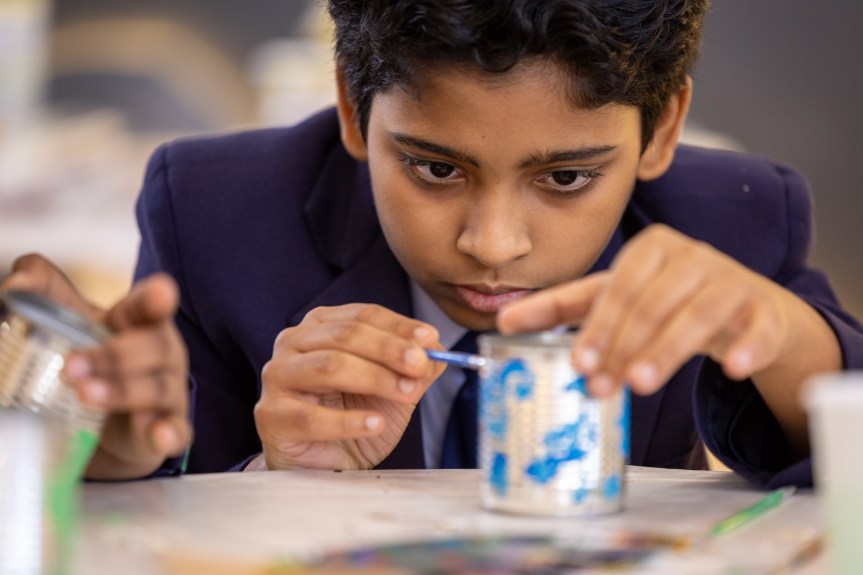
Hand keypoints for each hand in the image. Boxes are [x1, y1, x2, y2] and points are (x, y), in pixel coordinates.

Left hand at [2, 254, 190, 478]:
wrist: (101, 422)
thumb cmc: (89, 361)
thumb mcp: (63, 320)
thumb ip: (40, 289)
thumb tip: (18, 283)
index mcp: (138, 322)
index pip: (150, 305)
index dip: (156, 299)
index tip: (162, 295)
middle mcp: (163, 352)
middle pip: (153, 348)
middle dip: (114, 356)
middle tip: (70, 368)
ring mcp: (170, 391)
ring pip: (159, 388)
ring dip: (125, 392)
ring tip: (88, 396)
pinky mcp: (169, 427)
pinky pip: (179, 431)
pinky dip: (171, 433)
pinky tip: (160, 435)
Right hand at [255, 303, 443, 469]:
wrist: (325, 463)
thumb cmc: (354, 416)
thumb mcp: (393, 389)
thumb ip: (414, 368)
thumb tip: (436, 348)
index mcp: (321, 326)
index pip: (362, 315)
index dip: (398, 325)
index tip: (430, 338)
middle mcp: (293, 342)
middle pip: (345, 335)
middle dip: (389, 350)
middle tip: (420, 366)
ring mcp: (278, 377)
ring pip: (329, 367)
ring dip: (375, 379)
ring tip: (407, 395)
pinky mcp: (271, 415)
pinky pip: (311, 416)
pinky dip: (348, 420)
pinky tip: (375, 424)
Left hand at [498, 225, 818, 396]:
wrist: (745, 306)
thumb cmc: (668, 299)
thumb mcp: (615, 298)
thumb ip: (563, 308)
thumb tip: (500, 322)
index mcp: (650, 249)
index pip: (618, 287)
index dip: (597, 326)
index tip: (577, 363)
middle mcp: (691, 256)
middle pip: (653, 303)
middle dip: (623, 347)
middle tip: (601, 387)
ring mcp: (730, 280)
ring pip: (699, 314)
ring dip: (668, 350)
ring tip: (640, 383)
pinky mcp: (764, 309)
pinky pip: (757, 326)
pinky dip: (747, 346)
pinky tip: (731, 368)